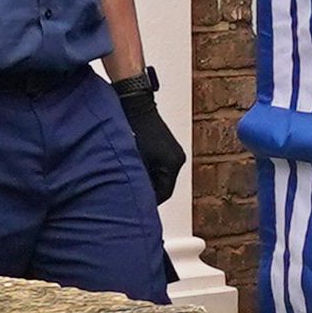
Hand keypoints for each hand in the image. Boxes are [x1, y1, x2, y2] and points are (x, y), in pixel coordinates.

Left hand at [112, 69, 183, 201]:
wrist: (136, 105)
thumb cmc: (134, 129)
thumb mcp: (135, 159)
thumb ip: (138, 179)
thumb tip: (134, 195)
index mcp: (173, 164)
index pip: (164, 193)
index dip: (150, 202)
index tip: (138, 208)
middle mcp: (178, 159)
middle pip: (164, 185)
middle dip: (149, 192)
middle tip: (134, 199)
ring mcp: (174, 153)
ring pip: (162, 176)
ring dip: (149, 181)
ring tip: (133, 184)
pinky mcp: (167, 148)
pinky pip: (161, 166)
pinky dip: (150, 171)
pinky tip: (136, 171)